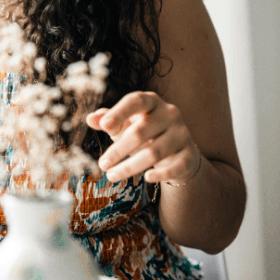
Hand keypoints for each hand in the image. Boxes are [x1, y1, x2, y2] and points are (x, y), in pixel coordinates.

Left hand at [86, 91, 201, 184]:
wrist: (176, 149)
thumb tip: (90, 119)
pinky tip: (147, 178)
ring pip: (154, 153)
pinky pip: (175, 166)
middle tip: (102, 164)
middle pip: (140, 132)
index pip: (135, 101)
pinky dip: (161, 173)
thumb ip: (107, 120)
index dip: (119, 112)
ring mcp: (182, 133)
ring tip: (111, 175)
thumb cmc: (144, 132)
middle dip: (118, 150)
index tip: (104, 126)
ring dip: (130, 166)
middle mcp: (169, 113)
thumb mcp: (124, 124)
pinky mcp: (189, 154)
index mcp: (151, 101)